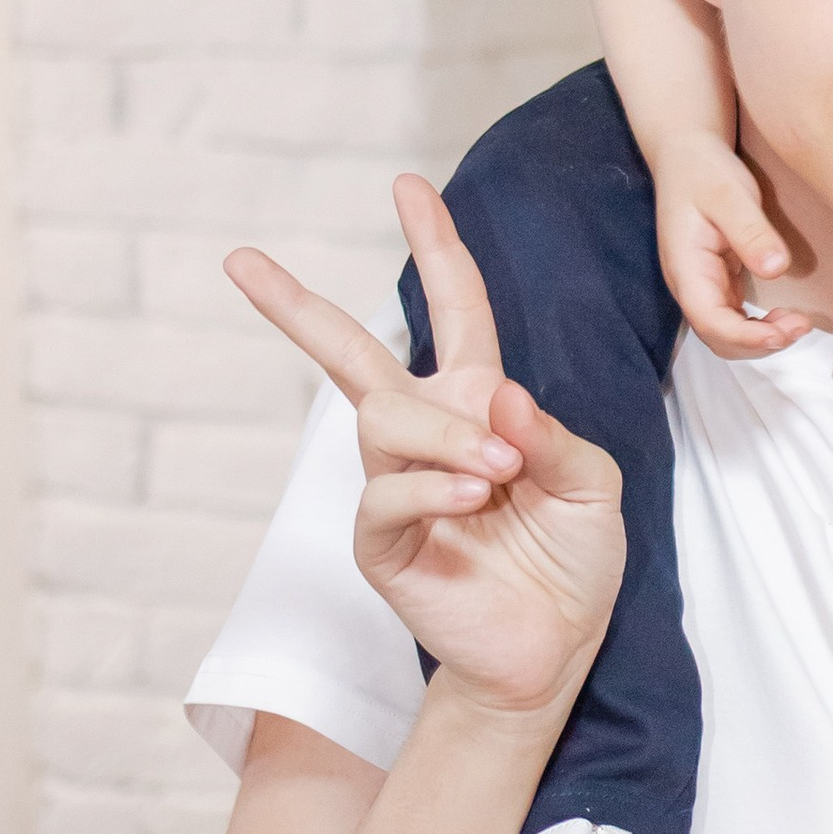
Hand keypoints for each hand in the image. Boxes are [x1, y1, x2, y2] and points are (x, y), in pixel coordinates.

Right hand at [227, 177, 624, 725]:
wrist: (553, 646)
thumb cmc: (573, 559)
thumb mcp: (591, 482)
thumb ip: (552, 434)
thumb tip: (497, 392)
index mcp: (480, 403)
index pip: (453, 310)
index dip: (435, 247)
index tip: (407, 187)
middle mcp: (427, 433)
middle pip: (351, 354)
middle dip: (295, 307)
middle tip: (241, 261)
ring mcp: (396, 485)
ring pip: (384, 422)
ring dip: (445, 435)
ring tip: (499, 469)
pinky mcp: (381, 542)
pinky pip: (387, 493)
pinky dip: (433, 484)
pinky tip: (476, 491)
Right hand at [652, 133, 810, 360]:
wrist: (687, 154)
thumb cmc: (704, 170)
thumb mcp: (730, 194)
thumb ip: (751, 232)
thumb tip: (775, 269)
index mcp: (685, 267)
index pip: (710, 321)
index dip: (747, 336)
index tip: (785, 331)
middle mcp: (689, 284)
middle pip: (717, 338)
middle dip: (758, 344)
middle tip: (801, 325)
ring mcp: (701, 285)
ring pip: (725, 334)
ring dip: (760, 339)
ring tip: (797, 323)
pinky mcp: (716, 281)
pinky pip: (733, 318)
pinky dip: (758, 327)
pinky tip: (783, 316)